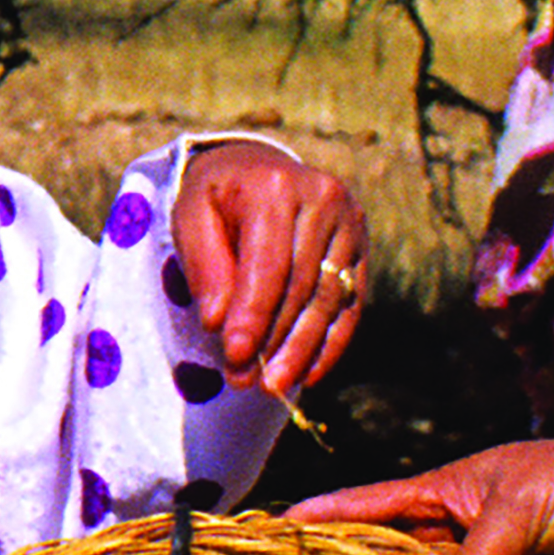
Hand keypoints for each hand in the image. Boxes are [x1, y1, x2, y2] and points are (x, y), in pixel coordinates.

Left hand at [163, 140, 370, 402]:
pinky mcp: (361, 247)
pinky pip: (350, 304)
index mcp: (276, 186)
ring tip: (274, 386)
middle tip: (245, 381)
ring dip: (301, 349)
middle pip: (301, 285)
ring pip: (329, 299)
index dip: (253, 314)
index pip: (268, 264)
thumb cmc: (216, 198)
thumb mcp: (192, 218)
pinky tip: (309, 374)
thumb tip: (218, 321)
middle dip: (273, 339)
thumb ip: (205, 267)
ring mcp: (350, 223)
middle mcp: (323, 200)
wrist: (255, 168)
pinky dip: (330, 343)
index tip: (236, 355)